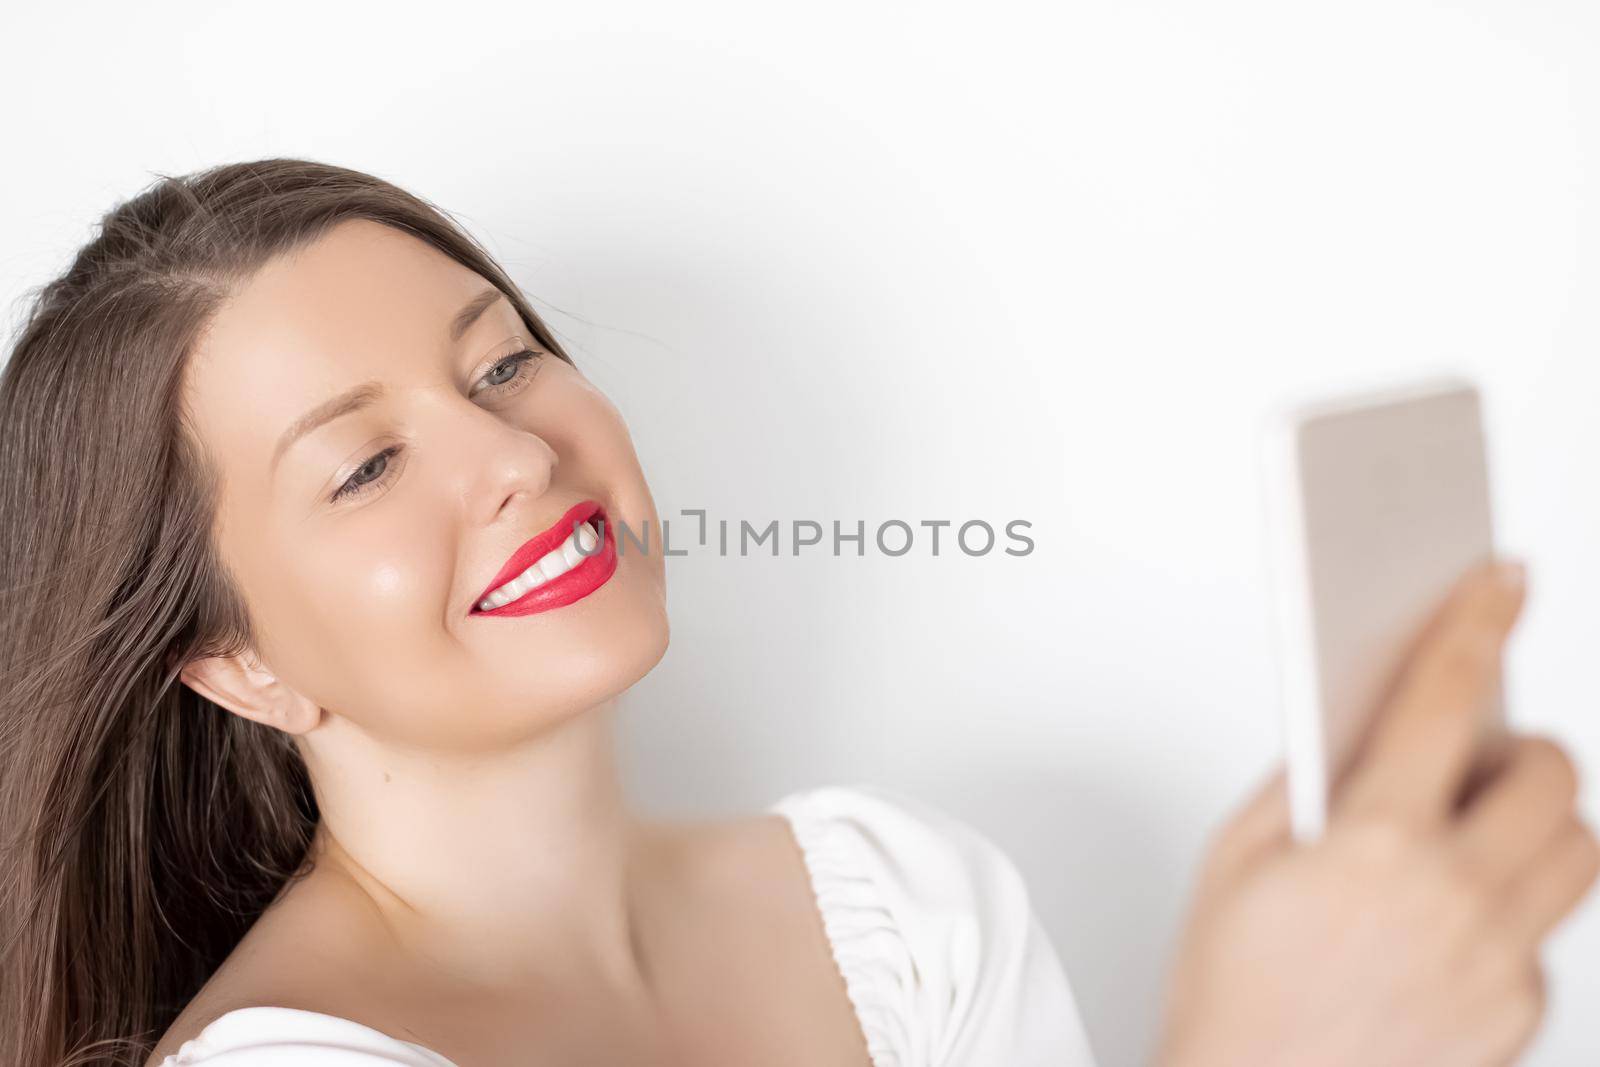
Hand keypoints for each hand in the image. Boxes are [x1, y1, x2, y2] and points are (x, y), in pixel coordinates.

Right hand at [1152, 558, 1598, 1066]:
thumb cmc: (1230, 989)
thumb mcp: (1237, 857)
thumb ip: (1306, 777)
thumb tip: (1361, 722)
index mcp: (1377, 842)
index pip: (1446, 697)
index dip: (1476, 621)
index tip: (1500, 581)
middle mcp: (1458, 899)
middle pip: (1551, 777)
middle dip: (1521, 744)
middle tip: (1478, 749)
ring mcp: (1501, 963)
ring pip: (1577, 853)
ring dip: (1537, 822)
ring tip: (1476, 830)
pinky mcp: (1521, 1015)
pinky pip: (1545, 931)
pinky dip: (1508, 906)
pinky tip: (1444, 922)